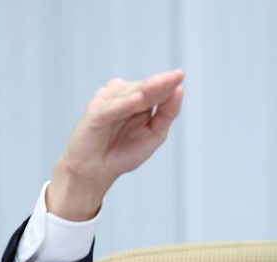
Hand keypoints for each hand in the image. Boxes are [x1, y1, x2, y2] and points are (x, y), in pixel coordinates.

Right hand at [47, 69, 184, 220]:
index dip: (169, 83)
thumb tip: (179, 90)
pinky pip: (113, 107)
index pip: (157, 90)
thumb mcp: (155, 134)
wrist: (96, 171)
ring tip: (161, 82)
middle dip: (160, 83)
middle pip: (145, 88)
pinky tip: (138, 99)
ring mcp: (108, 102)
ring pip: (130, 94)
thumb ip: (167, 114)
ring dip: (146, 89)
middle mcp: (123, 96)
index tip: (181, 74)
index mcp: (139, 100)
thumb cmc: (124, 152)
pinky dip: (125, 103)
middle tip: (176, 75)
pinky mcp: (95, 113)